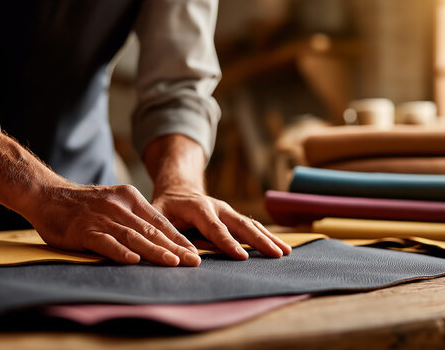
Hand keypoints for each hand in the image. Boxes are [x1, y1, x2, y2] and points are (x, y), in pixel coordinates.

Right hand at [0, 126, 200, 266]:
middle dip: (175, 247)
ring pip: (134, 236)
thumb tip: (158, 237)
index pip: (160, 221)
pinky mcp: (84, 230)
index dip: (178, 238)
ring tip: (173, 262)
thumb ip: (133, 216)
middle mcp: (119, 206)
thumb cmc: (82, 204)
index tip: (194, 252)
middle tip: (194, 261)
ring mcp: (102, 218)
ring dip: (155, 251)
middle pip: (152, 230)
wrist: (46, 194)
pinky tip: (134, 260)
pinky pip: (105, 242)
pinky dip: (120, 251)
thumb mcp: (113, 202)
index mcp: (130, 198)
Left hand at [152, 187, 291, 259]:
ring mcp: (229, 212)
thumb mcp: (157, 215)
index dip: (227, 242)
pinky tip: (280, 249)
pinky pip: (252, 228)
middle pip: (242, 225)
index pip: (215, 228)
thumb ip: (166, 233)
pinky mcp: (234, 218)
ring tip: (286, 253)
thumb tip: (179, 255)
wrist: (178, 189)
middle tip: (277, 254)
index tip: (241, 256)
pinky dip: (267, 237)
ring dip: (269, 239)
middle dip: (260, 240)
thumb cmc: (164, 206)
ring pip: (252, 225)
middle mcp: (218, 208)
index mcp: (199, 207)